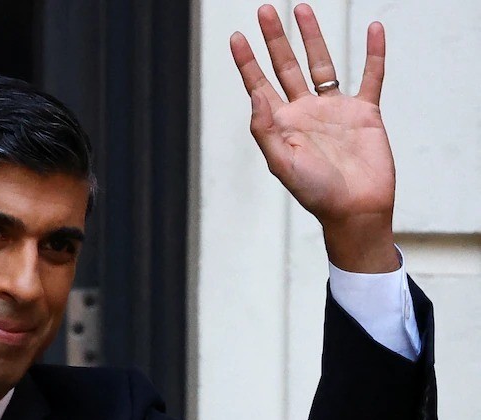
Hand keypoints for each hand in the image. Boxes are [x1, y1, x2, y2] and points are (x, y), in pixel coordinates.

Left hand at [231, 3, 399, 271]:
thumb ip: (265, 130)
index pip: (259, 85)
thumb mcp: (282, 163)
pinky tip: (373, 29)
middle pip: (286, 66)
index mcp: (281, 124)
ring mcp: (334, 110)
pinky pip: (370, 75)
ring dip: (312, 37)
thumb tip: (255, 95)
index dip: (247, 61)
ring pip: (322, 63)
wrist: (355, 209)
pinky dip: (373, 53)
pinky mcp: (364, 113)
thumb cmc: (316, 193)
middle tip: (264, 10)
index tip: (237, 36)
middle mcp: (304, 112)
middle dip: (274, 38)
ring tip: (301, 9)